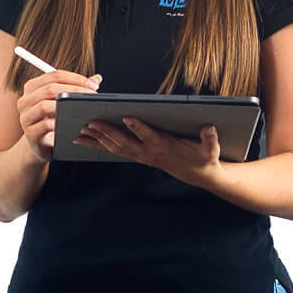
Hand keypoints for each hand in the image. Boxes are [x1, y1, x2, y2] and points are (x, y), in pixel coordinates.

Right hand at [15, 68, 97, 161]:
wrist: (40, 145)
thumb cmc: (52, 120)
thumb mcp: (62, 103)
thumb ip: (76, 89)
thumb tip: (97, 79)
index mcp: (32, 87)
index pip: (53, 76)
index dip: (74, 78)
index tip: (92, 85)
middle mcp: (25, 100)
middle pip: (49, 89)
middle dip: (73, 90)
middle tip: (92, 95)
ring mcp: (25, 117)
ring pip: (44, 105)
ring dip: (66, 106)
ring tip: (83, 108)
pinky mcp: (30, 133)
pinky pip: (45, 125)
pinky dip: (59, 123)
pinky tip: (72, 123)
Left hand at [74, 116, 222, 182]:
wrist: (198, 175)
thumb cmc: (203, 158)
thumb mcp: (211, 150)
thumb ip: (210, 139)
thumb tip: (209, 128)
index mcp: (164, 147)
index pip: (150, 137)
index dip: (139, 128)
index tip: (127, 117)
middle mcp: (149, 152)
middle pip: (124, 142)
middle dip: (107, 132)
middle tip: (91, 122)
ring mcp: (141, 155)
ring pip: (115, 147)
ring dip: (97, 139)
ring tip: (81, 130)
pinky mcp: (137, 155)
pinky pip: (115, 150)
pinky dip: (99, 145)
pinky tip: (85, 139)